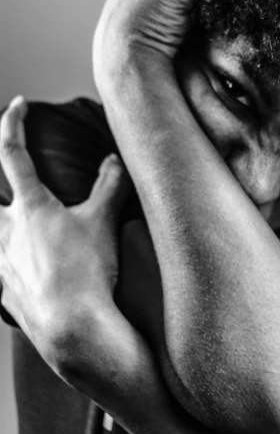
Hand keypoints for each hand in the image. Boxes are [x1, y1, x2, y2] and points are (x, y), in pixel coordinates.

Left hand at [0, 96, 131, 359]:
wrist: (74, 331)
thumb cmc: (88, 273)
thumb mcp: (104, 222)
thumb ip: (111, 185)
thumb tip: (115, 159)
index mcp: (31, 208)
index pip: (14, 153)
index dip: (14, 123)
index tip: (18, 103)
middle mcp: (7, 232)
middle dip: (0, 188)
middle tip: (19, 190)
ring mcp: (2, 264)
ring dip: (6, 227)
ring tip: (22, 231)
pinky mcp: (4, 293)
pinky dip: (8, 264)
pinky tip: (21, 272)